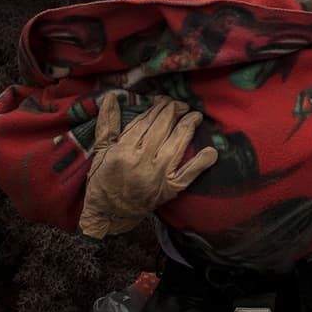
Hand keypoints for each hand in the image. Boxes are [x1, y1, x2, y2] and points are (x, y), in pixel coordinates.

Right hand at [79, 95, 217, 239]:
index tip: (165, 100)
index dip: (157, 108)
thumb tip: (110, 97)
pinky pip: (188, 174)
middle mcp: (141, 162)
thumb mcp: (100, 151)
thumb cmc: (103, 180)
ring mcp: (157, 176)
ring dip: (188, 128)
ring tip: (195, 116)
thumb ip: (107, 123)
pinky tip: (211, 151)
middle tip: (181, 105)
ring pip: (176, 145)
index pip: (145, 123)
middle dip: (174, 113)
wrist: (110, 214)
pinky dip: (201, 163)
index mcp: (122, 151)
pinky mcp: (169, 189)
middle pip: (162, 130)